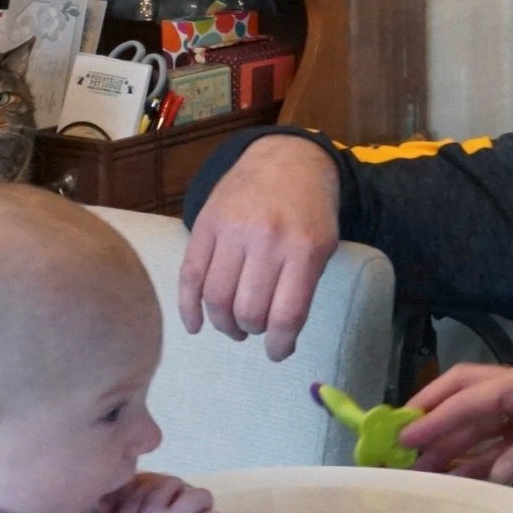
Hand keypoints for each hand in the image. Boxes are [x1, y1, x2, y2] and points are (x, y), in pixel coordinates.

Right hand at [177, 133, 339, 359]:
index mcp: (305, 249)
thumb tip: (279, 335)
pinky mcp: (206, 224)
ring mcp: (233, 231)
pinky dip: (189, 307)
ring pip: (216, 298)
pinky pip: (190, 275)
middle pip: (247, 310)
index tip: (276, 353)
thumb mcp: (323, 245)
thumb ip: (303, 285)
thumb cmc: (309, 210)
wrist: (286, 159)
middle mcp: (267, 240)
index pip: (286, 313)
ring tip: (233, 325)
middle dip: (251, 330)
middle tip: (254, 329)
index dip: (279, 344)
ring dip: (223, 324)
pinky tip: (196, 324)